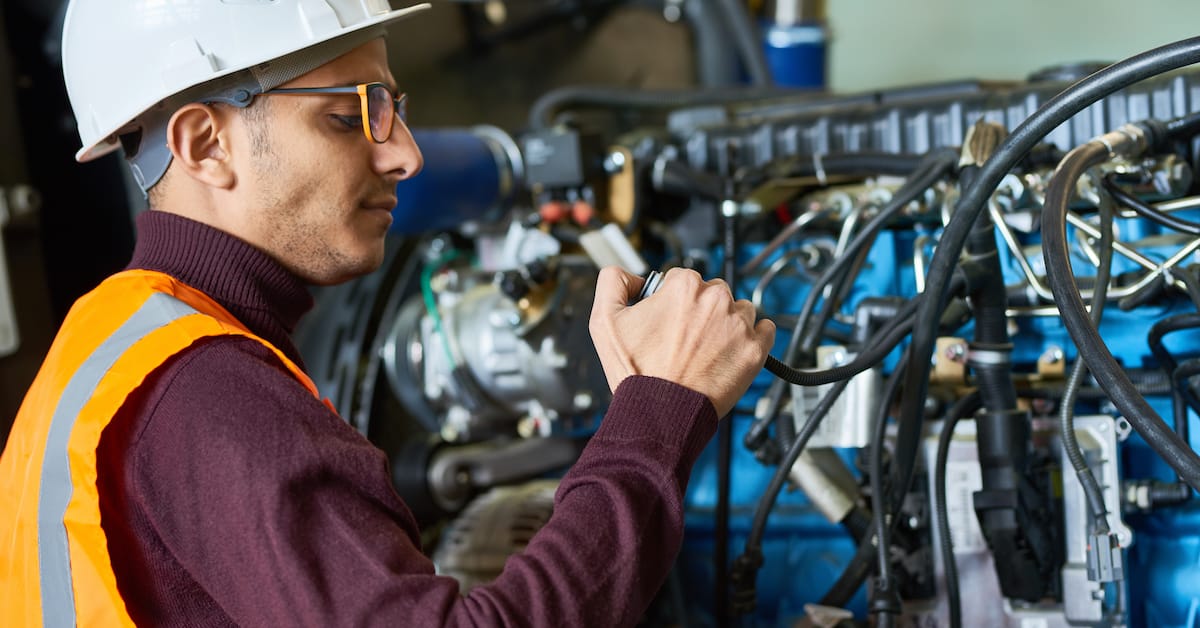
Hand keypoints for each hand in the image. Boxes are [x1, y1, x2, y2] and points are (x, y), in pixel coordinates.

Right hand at [589, 266, 775, 416]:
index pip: (682, 279)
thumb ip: (612, 282)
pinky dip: (753, 338)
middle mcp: (716, 300)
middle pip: (713, 292)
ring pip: (739, 310)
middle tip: (686, 338)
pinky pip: (765, 330)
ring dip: (727, 323)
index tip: (668, 320)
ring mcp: (739, 325)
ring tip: (707, 349)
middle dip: (701, 310)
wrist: (659, 415)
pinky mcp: (755, 350)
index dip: (671, 300)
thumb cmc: (635, 373)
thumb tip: (631, 276)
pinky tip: (732, 351)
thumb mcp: (604, 320)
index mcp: (684, 286)